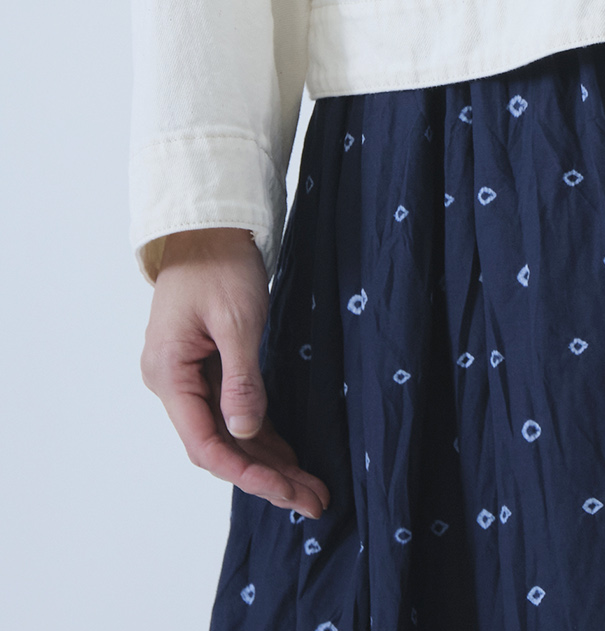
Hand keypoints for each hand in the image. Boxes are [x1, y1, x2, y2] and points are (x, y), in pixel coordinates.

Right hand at [140, 227, 329, 517]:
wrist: (210, 226)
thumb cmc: (220, 264)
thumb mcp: (237, 320)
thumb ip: (241, 380)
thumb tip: (246, 433)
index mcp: (169, 375)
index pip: (205, 443)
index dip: (245, 471)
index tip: (284, 489)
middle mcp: (173, 383)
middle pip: (220, 445)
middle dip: (266, 476)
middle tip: (313, 500)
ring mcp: (189, 376)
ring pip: (229, 433)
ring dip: (268, 461)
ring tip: (309, 489)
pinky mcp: (208, 366)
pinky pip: (234, 411)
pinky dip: (262, 434)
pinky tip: (288, 455)